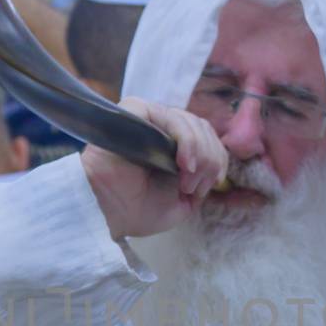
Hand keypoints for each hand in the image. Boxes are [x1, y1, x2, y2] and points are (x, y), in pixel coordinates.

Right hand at [81, 98, 227, 239]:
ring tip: (187, 181)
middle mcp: (162, 128)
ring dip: (200, 155)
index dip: (217, 159)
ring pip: (192, 123)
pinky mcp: (136, 111)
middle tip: (194, 187)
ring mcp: (149, 118)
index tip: (208, 186)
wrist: (107, 214)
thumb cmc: (137, 210)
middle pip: (204, 129)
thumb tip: (216, 170)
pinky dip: (186, 141)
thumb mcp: (183, 203)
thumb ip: (202, 184)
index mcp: (172, 145)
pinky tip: (183, 163)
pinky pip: (171, 117)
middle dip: (210, 160)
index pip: (208, 138)